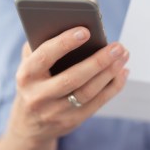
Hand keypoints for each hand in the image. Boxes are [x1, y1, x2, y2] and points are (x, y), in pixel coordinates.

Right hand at [9, 26, 128, 143]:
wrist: (29, 125)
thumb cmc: (34, 83)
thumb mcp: (29, 65)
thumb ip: (41, 46)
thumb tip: (70, 25)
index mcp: (26, 76)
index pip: (45, 57)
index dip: (64, 43)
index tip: (85, 31)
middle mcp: (38, 96)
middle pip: (72, 78)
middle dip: (98, 61)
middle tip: (117, 46)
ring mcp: (56, 112)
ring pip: (88, 92)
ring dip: (109, 73)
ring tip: (123, 56)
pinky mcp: (72, 121)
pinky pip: (97, 103)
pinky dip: (112, 86)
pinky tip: (122, 72)